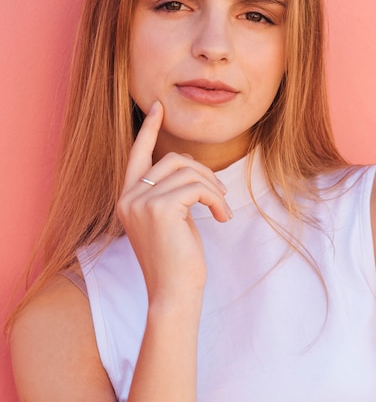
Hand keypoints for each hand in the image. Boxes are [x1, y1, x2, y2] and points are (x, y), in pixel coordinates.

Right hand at [117, 101, 231, 307]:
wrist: (173, 293)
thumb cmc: (176, 261)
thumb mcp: (169, 220)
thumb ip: (170, 192)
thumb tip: (189, 166)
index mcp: (127, 199)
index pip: (137, 155)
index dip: (148, 130)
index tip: (158, 107)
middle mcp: (128, 197)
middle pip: (172, 159)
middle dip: (203, 172)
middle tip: (219, 196)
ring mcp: (140, 201)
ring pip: (187, 170)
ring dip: (212, 187)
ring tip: (222, 208)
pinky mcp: (158, 208)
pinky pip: (196, 186)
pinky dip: (215, 198)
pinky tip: (221, 217)